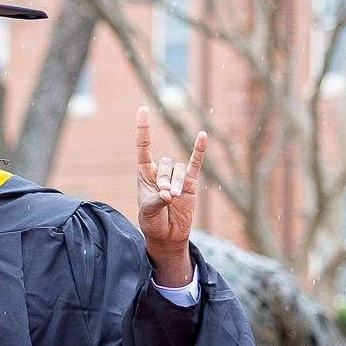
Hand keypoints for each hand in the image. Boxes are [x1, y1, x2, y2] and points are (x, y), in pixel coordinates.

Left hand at [135, 106, 205, 286]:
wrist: (167, 235)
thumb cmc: (152, 222)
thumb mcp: (148, 211)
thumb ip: (157, 200)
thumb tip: (171, 193)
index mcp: (144, 173)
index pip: (143, 147)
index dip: (144, 130)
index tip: (142, 110)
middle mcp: (160, 171)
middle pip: (164, 163)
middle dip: (164, 180)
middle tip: (165, 196)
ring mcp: (176, 176)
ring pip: (178, 169)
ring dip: (176, 183)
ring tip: (173, 198)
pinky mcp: (191, 182)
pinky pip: (195, 162)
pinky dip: (199, 150)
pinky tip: (202, 135)